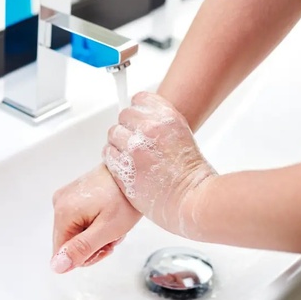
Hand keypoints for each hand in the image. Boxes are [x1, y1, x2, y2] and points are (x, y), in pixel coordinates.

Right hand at [51, 164, 141, 273]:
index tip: (105, 246)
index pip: (62, 252)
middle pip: (68, 242)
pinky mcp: (73, 193)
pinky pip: (78, 219)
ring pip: (75, 232)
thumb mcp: (107, 230)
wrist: (133, 171)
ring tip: (113, 226)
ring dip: (95, 235)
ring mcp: (65, 196)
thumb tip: (56, 266)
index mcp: (63, 212)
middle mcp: (58, 202)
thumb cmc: (124, 199)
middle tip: (113, 237)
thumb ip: (81, 249)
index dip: (85, 256)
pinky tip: (108, 217)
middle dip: (92, 245)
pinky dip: (93, 223)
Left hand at [104, 92, 216, 237]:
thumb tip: (145, 122)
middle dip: (128, 128)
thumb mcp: (182, 136)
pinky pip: (108, 153)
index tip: (139, 120)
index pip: (140, 99)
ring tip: (130, 157)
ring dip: (118, 144)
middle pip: (124, 115)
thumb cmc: (192, 175)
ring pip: (113, 134)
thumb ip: (162, 125)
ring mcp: (134, 147)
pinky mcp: (123, 166)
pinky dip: (113, 159)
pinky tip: (124, 167)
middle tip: (135, 143)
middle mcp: (149, 128)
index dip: (138, 111)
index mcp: (167, 117)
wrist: (192, 200)